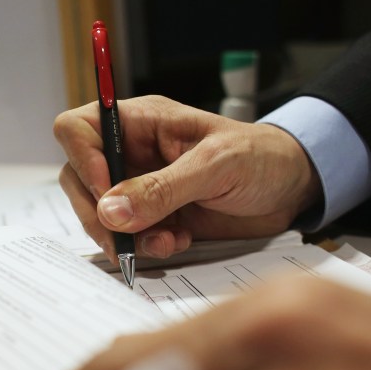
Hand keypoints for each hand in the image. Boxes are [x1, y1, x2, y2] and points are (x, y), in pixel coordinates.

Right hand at [55, 95, 320, 263]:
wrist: (292, 188)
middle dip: (98, 212)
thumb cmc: (261, 158)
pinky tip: (176, 242)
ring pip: (99, 213)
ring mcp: (139, 186)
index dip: (82, 160)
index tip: (105, 194)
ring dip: (124, 236)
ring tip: (165, 242)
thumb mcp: (215, 166)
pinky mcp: (154, 216)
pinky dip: (144, 247)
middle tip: (124, 238)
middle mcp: (132, 152)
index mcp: (141, 122)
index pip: (79, 128)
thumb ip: (162, 188)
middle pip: (79, 177)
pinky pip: (127, 236)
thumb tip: (109, 210)